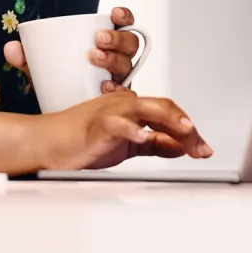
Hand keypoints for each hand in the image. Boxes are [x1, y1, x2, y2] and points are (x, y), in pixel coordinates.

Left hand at [2, 6, 141, 94]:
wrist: (60, 111)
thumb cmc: (58, 81)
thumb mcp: (42, 66)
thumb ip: (26, 57)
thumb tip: (10, 48)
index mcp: (107, 43)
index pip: (123, 24)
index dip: (124, 16)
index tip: (114, 13)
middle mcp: (118, 59)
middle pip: (130, 44)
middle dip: (117, 39)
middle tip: (97, 40)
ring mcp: (120, 79)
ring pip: (128, 65)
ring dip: (114, 59)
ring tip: (94, 58)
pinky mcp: (118, 100)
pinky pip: (126, 93)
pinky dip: (117, 89)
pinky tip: (104, 87)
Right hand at [35, 90, 213, 170]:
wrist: (48, 142)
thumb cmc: (82, 140)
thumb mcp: (127, 144)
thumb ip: (153, 143)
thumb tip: (180, 146)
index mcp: (133, 108)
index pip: (168, 112)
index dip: (188, 129)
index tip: (203, 148)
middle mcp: (125, 104)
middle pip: (163, 108)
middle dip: (186, 127)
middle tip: (201, 147)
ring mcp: (111, 112)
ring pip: (147, 109)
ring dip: (169, 120)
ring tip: (187, 131)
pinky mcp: (98, 125)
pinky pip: (118, 124)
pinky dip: (133, 130)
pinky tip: (143, 137)